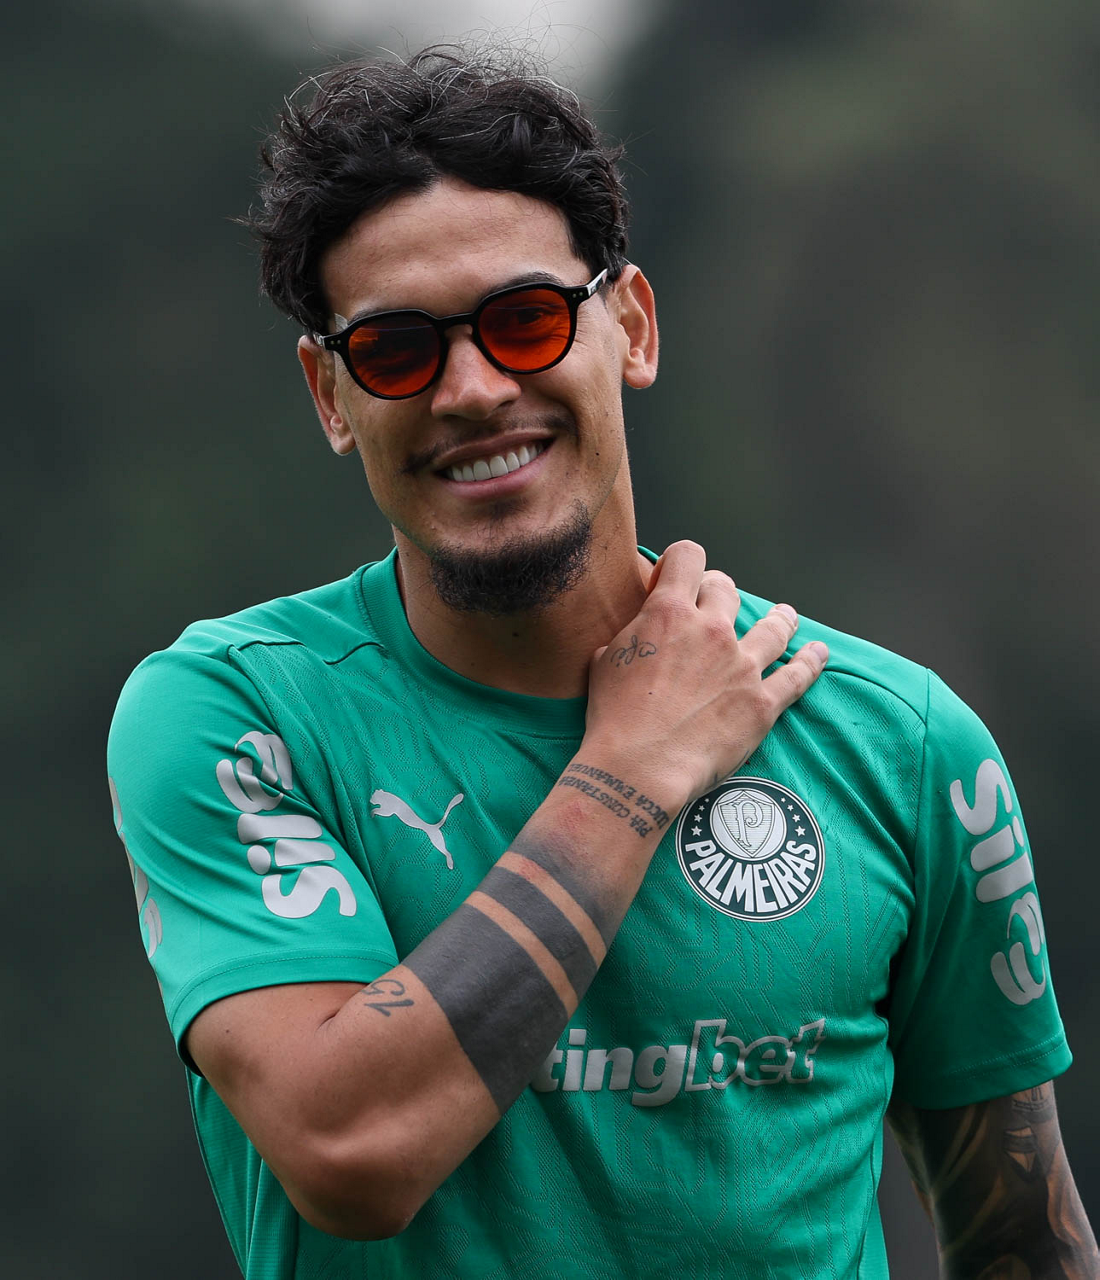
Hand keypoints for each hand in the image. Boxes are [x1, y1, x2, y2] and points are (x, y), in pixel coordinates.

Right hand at [583, 541, 826, 811]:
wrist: (640, 766)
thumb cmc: (614, 718)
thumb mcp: (605, 662)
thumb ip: (628, 638)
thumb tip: (636, 633)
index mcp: (669, 613)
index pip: (688, 557)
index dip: (683, 561)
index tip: (676, 576)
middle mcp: (711, 630)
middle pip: (727, 589)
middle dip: (719, 591)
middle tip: (716, 603)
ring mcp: (742, 665)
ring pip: (772, 627)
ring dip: (780, 618)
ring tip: (786, 615)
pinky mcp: (762, 702)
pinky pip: (797, 676)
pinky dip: (810, 661)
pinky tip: (818, 652)